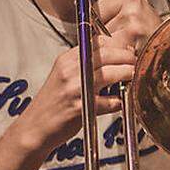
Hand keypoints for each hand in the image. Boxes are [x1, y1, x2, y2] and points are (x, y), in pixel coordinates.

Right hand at [19, 34, 135, 148]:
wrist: (35, 127)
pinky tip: (118, 102)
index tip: (128, 51)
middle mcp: (70, 70)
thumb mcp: (66, 75)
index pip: (99, 42)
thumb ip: (88, 63)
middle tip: (134, 64)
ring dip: (127, 75)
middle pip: (108, 55)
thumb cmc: (54, 102)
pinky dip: (118, 101)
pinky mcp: (80, 107)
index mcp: (67, 59)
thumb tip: (119, 53)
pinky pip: (109, 102)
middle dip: (127, 58)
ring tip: (131, 79)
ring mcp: (74, 89)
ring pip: (110, 74)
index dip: (118, 46)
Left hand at [69, 0, 161, 51]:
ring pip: (98, 31)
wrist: (168, 50)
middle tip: (117, 36)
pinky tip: (126, 52)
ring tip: (126, 45)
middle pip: (94, 11)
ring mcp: (132, 15)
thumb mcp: (143, 6)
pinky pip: (106, 44)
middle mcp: (131, 0)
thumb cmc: (153, 31)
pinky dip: (112, 52)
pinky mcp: (131, 32)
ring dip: (107, 43)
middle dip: (99, 28)